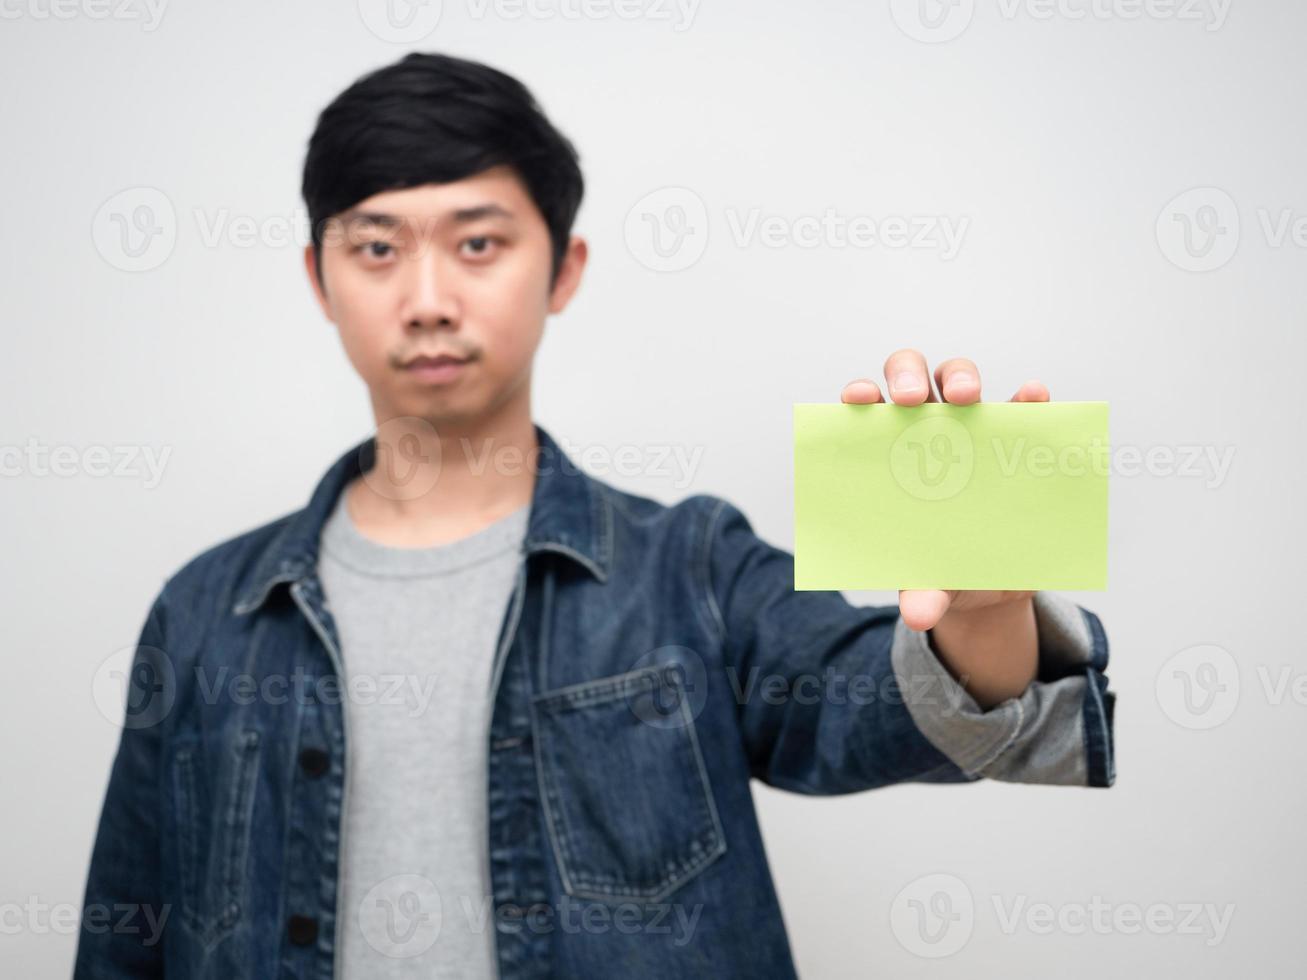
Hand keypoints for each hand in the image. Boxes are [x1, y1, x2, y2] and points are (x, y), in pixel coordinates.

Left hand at [839, 349, 1046, 633]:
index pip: (864, 410)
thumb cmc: (939, 568)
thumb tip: (920, 615)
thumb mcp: (930, 582)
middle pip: (910, 377)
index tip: (859, 399)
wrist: (987, 583)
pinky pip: (1023, 406)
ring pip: (958, 379)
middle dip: (909, 377)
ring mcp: (969, 426)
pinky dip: (1028, 398)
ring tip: (968, 398)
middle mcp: (922, 427)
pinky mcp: (1013, 437)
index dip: (859, 396)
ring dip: (962, 377)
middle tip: (913, 400)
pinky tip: (1033, 397)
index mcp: (884, 452)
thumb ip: (921, 589)